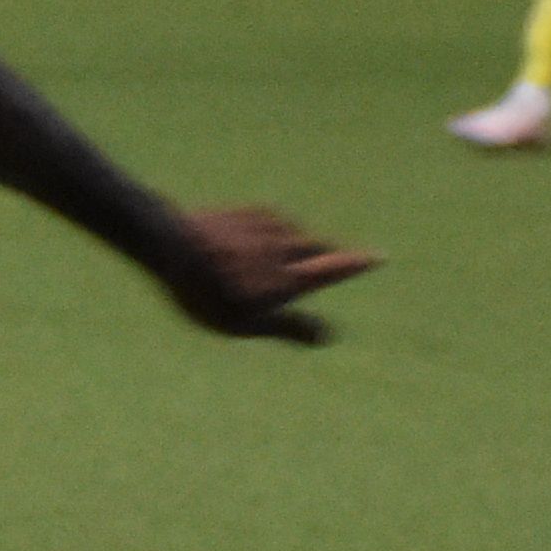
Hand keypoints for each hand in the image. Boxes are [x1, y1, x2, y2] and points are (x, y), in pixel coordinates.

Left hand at [144, 205, 377, 346]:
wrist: (171, 243)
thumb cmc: (207, 292)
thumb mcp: (245, 322)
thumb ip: (288, 328)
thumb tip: (328, 336)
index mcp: (291, 276)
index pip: (334, 269)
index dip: (356, 264)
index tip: (379, 256)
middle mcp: (288, 247)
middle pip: (317, 249)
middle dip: (327, 256)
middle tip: (337, 260)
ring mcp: (268, 225)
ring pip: (294, 235)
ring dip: (297, 246)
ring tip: (289, 257)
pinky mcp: (247, 213)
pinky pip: (271, 224)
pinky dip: (273, 235)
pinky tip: (257, 243)